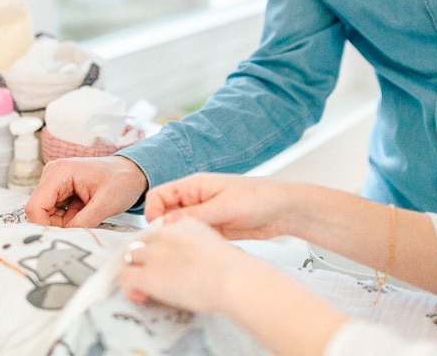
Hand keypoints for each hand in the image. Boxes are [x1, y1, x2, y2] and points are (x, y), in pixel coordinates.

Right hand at [25, 155, 147, 227]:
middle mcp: (52, 175)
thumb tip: (66, 238)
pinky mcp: (60, 192)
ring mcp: (55, 183)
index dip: (45, 227)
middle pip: (39, 212)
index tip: (64, 238)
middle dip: (56, 226)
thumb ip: (83, 222)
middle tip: (81, 229)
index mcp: (59, 172)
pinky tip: (85, 216)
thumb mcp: (105, 203)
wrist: (133, 172)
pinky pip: (55, 214)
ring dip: (64, 224)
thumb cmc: (122, 180)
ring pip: (46, 215)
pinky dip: (68, 221)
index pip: (35, 207)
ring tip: (87, 218)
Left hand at [118, 216, 256, 313]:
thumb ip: (203, 248)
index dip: (157, 247)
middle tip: (151, 275)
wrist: (232, 279)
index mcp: (185, 223)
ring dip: (135, 271)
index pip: (160, 230)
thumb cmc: (234, 269)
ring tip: (144, 287)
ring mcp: (155, 253)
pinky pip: (126, 277)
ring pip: (130, 257)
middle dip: (142, 258)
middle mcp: (166, 234)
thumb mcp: (218, 245)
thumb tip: (202, 263)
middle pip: (142, 241)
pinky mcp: (148, 274)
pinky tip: (140, 295)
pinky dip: (129, 287)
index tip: (163, 260)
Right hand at [145, 173, 295, 239]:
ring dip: (181, 239)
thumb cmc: (259, 198)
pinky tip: (203, 251)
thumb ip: (194, 215)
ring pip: (179, 229)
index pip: (159, 195)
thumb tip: (165, 223)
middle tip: (170, 245)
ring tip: (189, 249)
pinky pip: (194, 238)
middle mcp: (195, 199)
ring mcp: (204, 215)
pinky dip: (195, 245)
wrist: (283, 211)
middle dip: (164, 229)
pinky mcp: (213, 229)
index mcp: (194, 186)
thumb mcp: (224, 206)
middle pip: (165, 214)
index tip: (159, 230)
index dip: (153, 213)